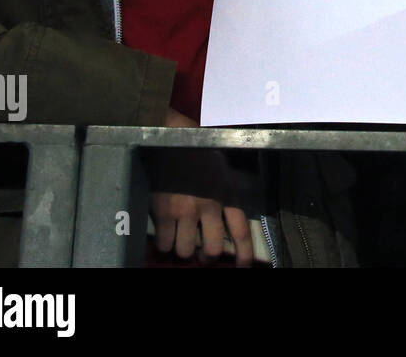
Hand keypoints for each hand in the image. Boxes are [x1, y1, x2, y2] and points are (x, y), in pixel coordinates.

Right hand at [153, 107, 251, 265]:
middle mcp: (209, 205)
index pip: (241, 232)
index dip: (243, 255)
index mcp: (227, 194)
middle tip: (200, 256)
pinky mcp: (164, 212)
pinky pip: (164, 244)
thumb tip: (227, 225)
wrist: (168, 136)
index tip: (242, 268)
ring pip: (185, 251)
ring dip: (181, 251)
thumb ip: (225, 196)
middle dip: (205, 258)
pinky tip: (163, 235)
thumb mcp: (220, 171)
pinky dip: (163, 245)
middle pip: (211, 250)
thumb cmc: (195, 153)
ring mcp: (186, 210)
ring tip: (178, 241)